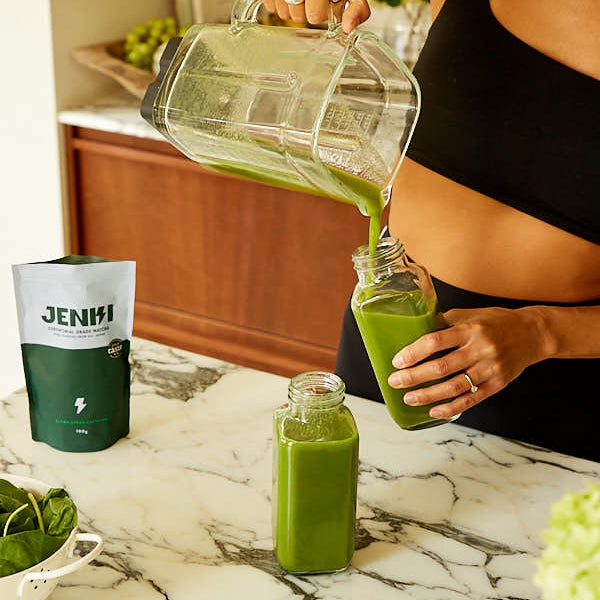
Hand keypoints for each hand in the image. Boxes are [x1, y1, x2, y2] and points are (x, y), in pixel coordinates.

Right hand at [262, 0, 370, 33]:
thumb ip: (356, 7)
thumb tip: (348, 28)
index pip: (315, 16)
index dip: (320, 12)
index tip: (323, 3)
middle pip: (298, 17)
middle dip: (306, 10)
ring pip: (284, 13)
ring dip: (292, 7)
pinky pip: (272, 6)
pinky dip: (279, 2)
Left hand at [387, 306, 548, 419]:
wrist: (533, 334)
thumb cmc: (495, 322)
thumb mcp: (470, 315)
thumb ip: (445, 323)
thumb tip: (414, 332)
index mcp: (470, 329)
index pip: (436, 341)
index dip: (414, 352)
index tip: (397, 361)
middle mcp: (480, 349)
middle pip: (441, 367)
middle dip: (414, 377)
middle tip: (394, 381)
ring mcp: (490, 369)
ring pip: (454, 387)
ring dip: (428, 395)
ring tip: (409, 398)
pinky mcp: (497, 384)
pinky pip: (471, 399)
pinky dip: (451, 407)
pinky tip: (433, 411)